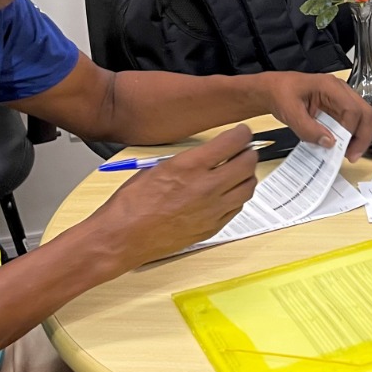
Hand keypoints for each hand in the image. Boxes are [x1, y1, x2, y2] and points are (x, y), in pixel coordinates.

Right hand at [87, 125, 259, 268]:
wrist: (122, 237)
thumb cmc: (131, 204)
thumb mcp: (158, 167)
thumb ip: (188, 159)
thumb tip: (209, 153)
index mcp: (190, 167)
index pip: (233, 142)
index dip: (242, 134)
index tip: (242, 133)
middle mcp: (206, 187)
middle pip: (248, 163)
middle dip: (248, 152)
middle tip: (244, 150)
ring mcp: (212, 210)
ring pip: (249, 187)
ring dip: (248, 175)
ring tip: (239, 171)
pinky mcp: (213, 227)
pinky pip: (238, 207)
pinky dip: (238, 197)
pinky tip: (229, 193)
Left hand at [253, 72, 371, 160]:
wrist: (273, 90)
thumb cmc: (280, 94)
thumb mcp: (290, 112)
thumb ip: (308, 129)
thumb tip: (330, 143)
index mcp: (330, 86)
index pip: (352, 109)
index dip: (350, 130)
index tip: (339, 147)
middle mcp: (342, 91)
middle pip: (366, 112)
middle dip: (363, 136)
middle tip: (352, 156)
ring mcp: (342, 99)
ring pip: (363, 118)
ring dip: (359, 137)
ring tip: (348, 154)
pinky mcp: (339, 108)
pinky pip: (353, 122)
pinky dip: (351, 136)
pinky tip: (342, 147)